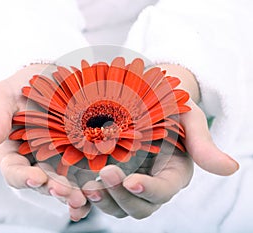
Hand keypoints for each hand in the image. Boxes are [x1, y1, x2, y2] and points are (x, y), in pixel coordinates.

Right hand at [0, 64, 88, 218]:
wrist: (49, 78)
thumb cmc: (20, 89)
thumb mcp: (3, 98)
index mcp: (14, 153)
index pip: (14, 171)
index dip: (23, 177)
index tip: (36, 177)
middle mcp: (37, 161)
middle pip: (44, 182)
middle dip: (55, 190)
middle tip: (67, 194)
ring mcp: (60, 159)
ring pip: (66, 182)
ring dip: (74, 192)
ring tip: (84, 197)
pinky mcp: (80, 153)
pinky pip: (86, 170)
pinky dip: (91, 181)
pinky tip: (100, 187)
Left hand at [76, 63, 239, 219]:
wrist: (146, 94)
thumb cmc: (170, 103)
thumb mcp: (187, 116)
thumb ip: (202, 143)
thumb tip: (231, 169)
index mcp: (172, 173)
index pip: (164, 191)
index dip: (150, 190)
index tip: (132, 181)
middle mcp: (150, 182)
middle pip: (139, 206)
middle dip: (121, 196)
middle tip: (103, 176)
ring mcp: (127, 180)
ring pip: (116, 205)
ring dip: (102, 200)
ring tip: (85, 186)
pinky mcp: (107, 174)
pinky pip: (97, 193)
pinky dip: (85, 198)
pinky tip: (71, 191)